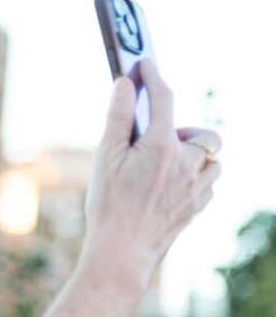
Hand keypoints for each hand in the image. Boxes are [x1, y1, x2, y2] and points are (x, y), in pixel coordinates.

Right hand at [82, 57, 220, 291]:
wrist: (120, 253)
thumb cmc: (109, 206)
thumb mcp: (105, 157)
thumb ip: (117, 117)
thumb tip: (125, 84)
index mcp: (162, 146)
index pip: (163, 97)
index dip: (153, 76)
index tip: (144, 63)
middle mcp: (187, 163)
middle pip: (203, 133)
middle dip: (184, 132)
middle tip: (156, 141)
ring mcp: (196, 187)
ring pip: (212, 159)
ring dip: (194, 156)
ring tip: (166, 165)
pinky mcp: (197, 208)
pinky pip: (208, 184)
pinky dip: (195, 179)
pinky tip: (170, 187)